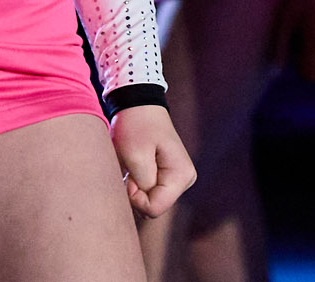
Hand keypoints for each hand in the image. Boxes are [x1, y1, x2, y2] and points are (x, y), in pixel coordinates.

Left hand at [111, 104, 195, 218]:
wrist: (138, 104)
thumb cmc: (136, 126)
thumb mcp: (135, 157)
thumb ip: (142, 188)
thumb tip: (146, 208)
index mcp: (181, 175)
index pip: (154, 209)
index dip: (135, 198)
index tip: (128, 176)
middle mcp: (185, 180)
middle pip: (154, 207)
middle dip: (136, 193)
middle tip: (130, 169)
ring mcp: (179, 178)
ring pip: (152, 201)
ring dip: (136, 188)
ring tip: (133, 165)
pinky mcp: (170, 176)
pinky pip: (151, 193)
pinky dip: (138, 184)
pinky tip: (136, 166)